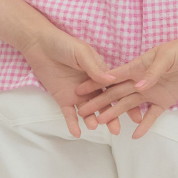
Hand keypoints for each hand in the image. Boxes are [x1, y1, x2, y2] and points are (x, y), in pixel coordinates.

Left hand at [20, 25, 145, 137]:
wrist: (40, 45)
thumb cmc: (64, 44)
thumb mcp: (82, 53)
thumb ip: (95, 68)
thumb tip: (112, 81)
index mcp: (99, 72)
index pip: (115, 89)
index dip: (126, 100)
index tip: (136, 114)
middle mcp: (91, 85)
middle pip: (104, 103)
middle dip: (112, 116)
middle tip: (117, 130)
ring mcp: (77, 94)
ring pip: (89, 111)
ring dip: (93, 120)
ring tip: (95, 126)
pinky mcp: (63, 99)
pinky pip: (69, 114)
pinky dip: (73, 124)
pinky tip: (77, 133)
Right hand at [74, 30, 177, 139]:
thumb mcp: (166, 56)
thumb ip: (152, 72)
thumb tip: (138, 86)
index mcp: (139, 66)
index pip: (114, 76)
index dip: (97, 83)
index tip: (80, 90)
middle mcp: (141, 79)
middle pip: (117, 93)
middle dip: (100, 102)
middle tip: (83, 111)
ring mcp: (152, 91)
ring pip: (130, 105)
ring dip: (117, 114)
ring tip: (103, 124)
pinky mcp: (165, 100)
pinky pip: (152, 115)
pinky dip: (144, 125)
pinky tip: (135, 135)